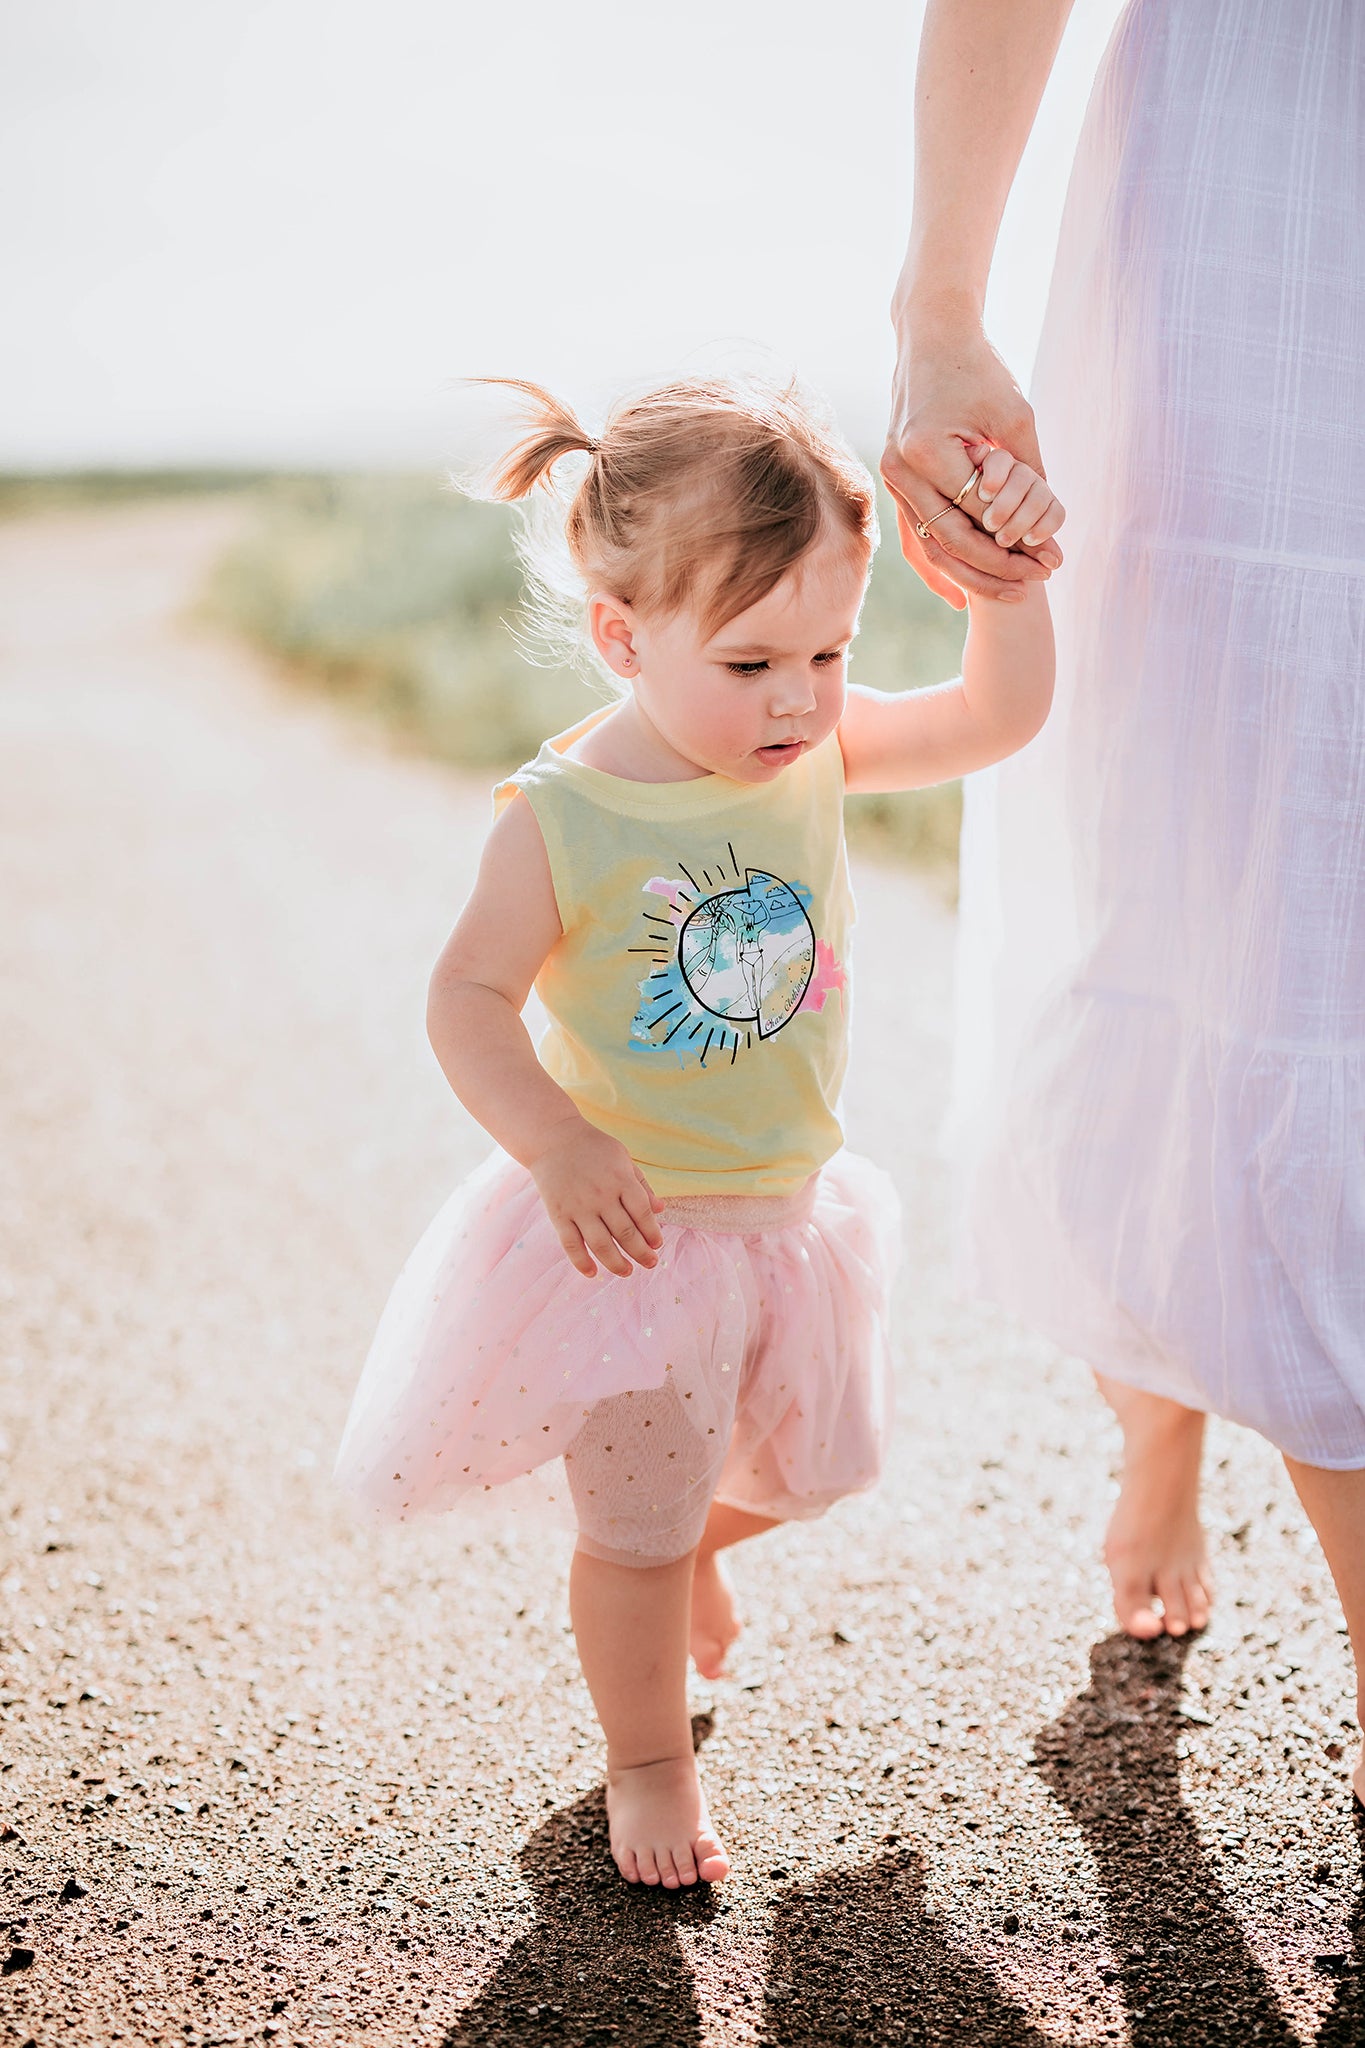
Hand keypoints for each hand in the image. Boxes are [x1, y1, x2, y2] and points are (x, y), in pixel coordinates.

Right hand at [528, 1118, 664, 1279]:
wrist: (552, 1138)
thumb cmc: (593, 1148)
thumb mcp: (622, 1158)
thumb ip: (641, 1185)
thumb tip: (660, 1210)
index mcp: (620, 1179)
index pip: (642, 1213)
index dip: (652, 1232)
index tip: (657, 1244)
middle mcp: (601, 1195)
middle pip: (625, 1233)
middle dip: (641, 1253)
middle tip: (650, 1263)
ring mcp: (578, 1206)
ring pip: (600, 1244)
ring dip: (616, 1263)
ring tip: (627, 1272)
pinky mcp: (559, 1214)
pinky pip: (571, 1244)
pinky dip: (581, 1262)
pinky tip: (593, 1273)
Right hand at [881, 314, 1062, 608]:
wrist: (932, 336)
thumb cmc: (978, 369)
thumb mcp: (1015, 417)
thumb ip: (1028, 474)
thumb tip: (1045, 531)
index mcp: (924, 451)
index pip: (976, 515)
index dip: (1016, 544)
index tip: (1052, 559)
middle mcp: (899, 469)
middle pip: (950, 540)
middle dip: (997, 568)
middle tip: (1037, 583)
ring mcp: (891, 478)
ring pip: (930, 546)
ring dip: (970, 575)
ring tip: (1012, 591)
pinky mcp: (895, 482)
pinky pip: (913, 537)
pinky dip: (938, 568)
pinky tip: (960, 597)